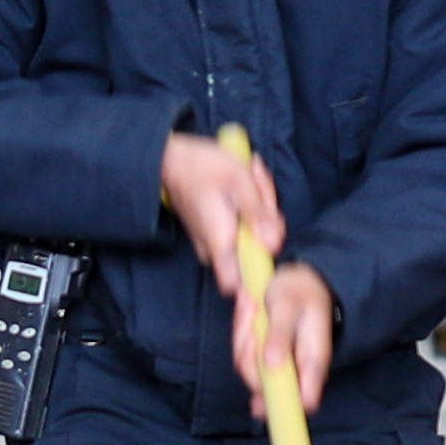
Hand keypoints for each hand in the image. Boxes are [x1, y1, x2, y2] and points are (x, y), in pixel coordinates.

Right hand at [161, 131, 283, 299]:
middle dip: (266, 219)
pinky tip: (244, 184)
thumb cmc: (202, 166)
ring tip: (250, 177)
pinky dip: (248, 207)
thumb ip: (258, 214)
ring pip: (251, 235)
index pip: (234, 286)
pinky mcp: (215, 232)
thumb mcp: (239, 181)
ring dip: (259, 207)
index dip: (254, 281)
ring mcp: (214, 242)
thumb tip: (274, 246)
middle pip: (255, 251)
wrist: (171, 159)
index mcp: (220, 241)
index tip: (267, 248)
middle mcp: (214, 249)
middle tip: (258, 186)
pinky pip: (241, 228)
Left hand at [235, 261, 336, 419]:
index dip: (283, 400)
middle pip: (262, 386)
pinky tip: (250, 308)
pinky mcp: (263, 359)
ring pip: (247, 367)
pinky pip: (242, 355)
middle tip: (254, 312)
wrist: (299, 279)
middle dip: (249, 351)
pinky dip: (241, 331)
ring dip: (244, 334)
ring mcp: (277, 366)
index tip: (263, 375)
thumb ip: (281, 335)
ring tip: (253, 304)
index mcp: (313, 362)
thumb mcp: (289, 306)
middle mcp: (296, 370)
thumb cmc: (300, 292)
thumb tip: (272, 364)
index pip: (305, 400)